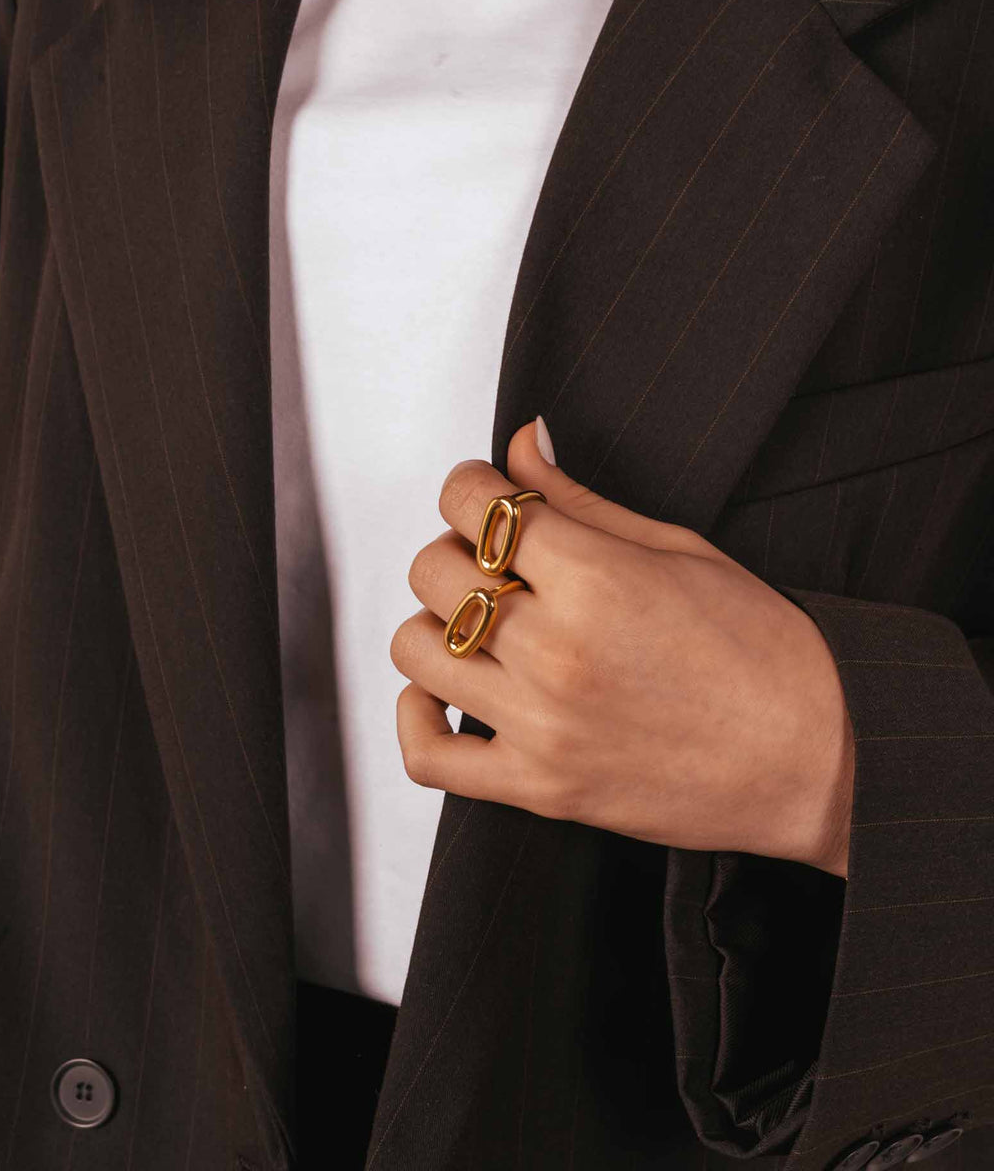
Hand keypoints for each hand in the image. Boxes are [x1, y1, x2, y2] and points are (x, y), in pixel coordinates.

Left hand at [389, 418, 853, 877]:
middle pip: (434, 571)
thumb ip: (581, 499)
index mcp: (597, 579)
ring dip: (436, 623)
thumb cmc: (765, 651)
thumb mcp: (679, 549)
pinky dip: (415, 716)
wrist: (817, 759)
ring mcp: (542, 726)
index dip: (471, 487)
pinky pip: (426, 756)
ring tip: (481, 624)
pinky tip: (441, 691)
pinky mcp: (539, 789)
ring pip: (414, 650)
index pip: (473, 503)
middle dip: (457, 550)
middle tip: (498, 562)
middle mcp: (557, 652)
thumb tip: (523, 442)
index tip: (487, 496)